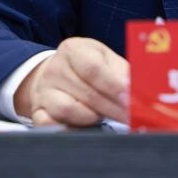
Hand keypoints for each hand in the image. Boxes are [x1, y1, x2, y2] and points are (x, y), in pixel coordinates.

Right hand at [15, 37, 129, 126]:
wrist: (54, 73)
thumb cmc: (87, 66)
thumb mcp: (106, 59)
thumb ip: (123, 73)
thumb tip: (140, 92)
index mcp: (73, 49)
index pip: (93, 69)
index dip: (114, 87)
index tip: (131, 100)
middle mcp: (55, 68)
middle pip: (86, 93)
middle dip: (113, 108)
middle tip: (131, 117)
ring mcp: (43, 91)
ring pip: (69, 110)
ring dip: (92, 117)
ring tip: (104, 115)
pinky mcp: (37, 111)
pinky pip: (51, 125)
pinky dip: (70, 128)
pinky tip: (84, 125)